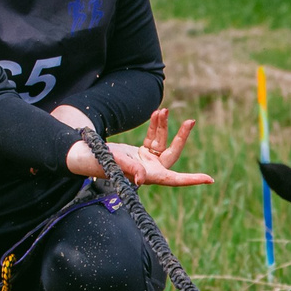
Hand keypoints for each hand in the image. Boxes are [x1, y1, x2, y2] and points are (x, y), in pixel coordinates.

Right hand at [66, 107, 211, 186]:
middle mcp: (148, 170)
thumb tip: (142, 178)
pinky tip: (157, 113)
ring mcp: (144, 161)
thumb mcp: (111, 162)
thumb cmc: (93, 160)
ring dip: (163, 126)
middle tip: (191, 121)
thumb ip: (127, 168)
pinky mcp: (139, 153)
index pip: (173, 179)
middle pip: (172, 155)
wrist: (81, 154)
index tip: (209, 179)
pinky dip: (155, 126)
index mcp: (145, 176)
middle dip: (181, 137)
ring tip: (162, 110)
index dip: (191, 180)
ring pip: (161, 143)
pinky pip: (153, 138)